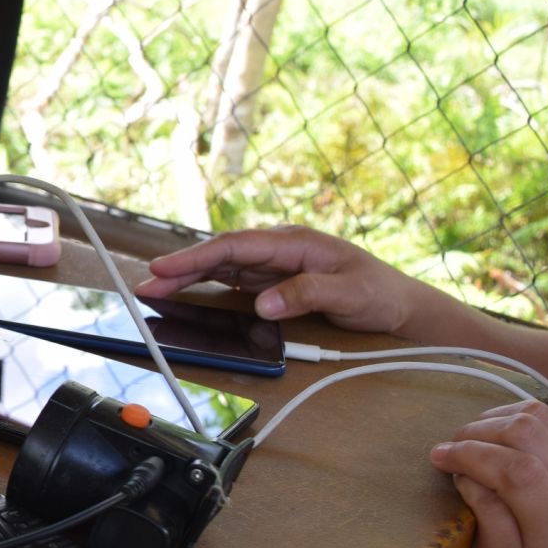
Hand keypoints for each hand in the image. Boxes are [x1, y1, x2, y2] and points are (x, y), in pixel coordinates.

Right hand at [136, 226, 424, 333]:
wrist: (401, 306)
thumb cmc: (379, 294)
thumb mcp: (350, 294)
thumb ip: (306, 294)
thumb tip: (263, 302)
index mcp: (294, 242)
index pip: (235, 246)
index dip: (197, 256)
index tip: (165, 266)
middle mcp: (279, 249)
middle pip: (220, 254)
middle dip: (181, 266)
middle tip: (146, 282)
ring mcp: (273, 265)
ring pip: (221, 266)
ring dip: (188, 276)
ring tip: (155, 288)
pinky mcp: (272, 281)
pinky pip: (230, 279)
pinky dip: (204, 284)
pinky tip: (185, 291)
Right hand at [431, 401, 547, 547]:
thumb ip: (490, 520)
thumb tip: (466, 475)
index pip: (514, 463)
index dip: (469, 452)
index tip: (436, 459)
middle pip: (536, 430)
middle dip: (485, 430)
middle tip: (452, 451)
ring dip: (509, 427)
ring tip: (477, 447)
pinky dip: (534, 439)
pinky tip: (508, 456)